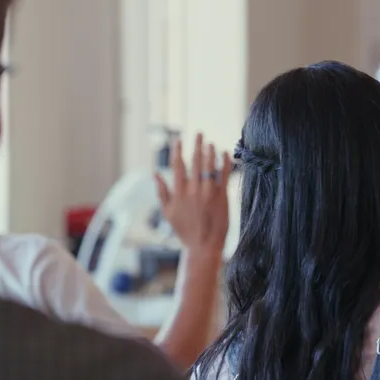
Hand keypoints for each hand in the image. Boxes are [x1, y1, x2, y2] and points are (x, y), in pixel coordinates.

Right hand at [154, 133, 232, 255]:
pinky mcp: (222, 197)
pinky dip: (225, 162)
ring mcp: (209, 193)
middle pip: (195, 161)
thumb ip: (162, 192)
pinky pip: (224, 175)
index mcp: (179, 193)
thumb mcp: (168, 213)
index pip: (178, 165)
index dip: (178, 150)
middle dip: (197, 145)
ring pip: (210, 166)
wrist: (204, 246)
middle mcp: (194, 190)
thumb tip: (155, 173)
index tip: (179, 140)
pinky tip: (225, 153)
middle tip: (199, 133)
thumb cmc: (185, 230)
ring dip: (210, 152)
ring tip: (210, 143)